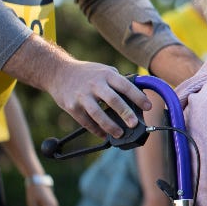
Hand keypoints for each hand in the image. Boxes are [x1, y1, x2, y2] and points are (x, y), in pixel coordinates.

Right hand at [2, 35, 151, 139]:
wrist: (58, 72)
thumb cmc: (87, 73)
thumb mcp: (104, 70)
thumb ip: (118, 81)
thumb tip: (137, 95)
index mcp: (107, 75)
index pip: (126, 86)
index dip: (138, 97)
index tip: (148, 106)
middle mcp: (95, 84)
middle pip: (113, 100)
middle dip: (125, 113)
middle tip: (134, 124)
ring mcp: (82, 96)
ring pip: (97, 113)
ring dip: (109, 125)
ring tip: (119, 133)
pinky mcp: (71, 106)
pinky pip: (85, 121)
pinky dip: (95, 129)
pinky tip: (104, 135)